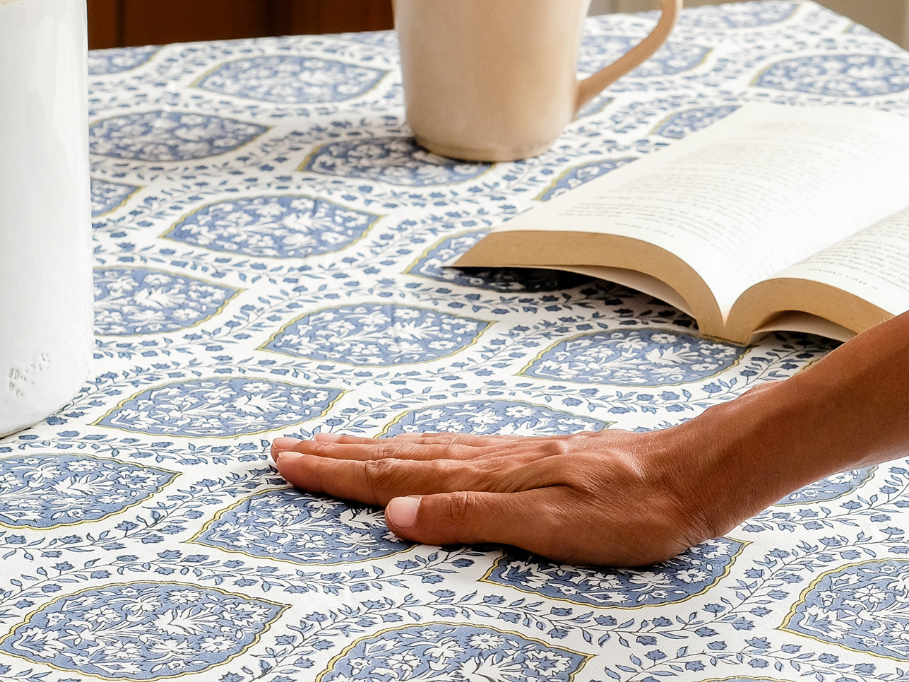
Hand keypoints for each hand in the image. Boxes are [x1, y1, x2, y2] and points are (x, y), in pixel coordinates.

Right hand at [270, 427, 718, 566]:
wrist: (683, 475)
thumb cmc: (624, 510)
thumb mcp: (548, 525)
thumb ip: (469, 517)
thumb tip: (395, 514)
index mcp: (482, 476)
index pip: (391, 474)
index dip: (336, 471)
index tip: (288, 461)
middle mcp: (485, 458)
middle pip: (394, 455)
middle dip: (336, 455)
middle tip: (286, 448)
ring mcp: (504, 454)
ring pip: (419, 448)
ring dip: (368, 447)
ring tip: (331, 443)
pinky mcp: (525, 456)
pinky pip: (451, 447)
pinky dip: (414, 446)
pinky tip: (416, 448)